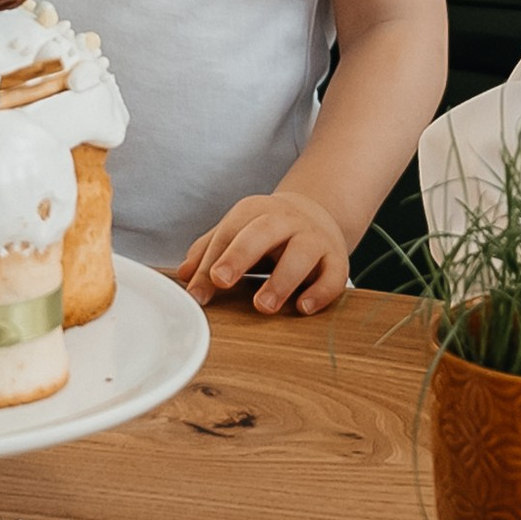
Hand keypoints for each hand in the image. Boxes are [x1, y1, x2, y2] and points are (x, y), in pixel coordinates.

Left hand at [177, 189, 352, 315]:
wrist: (317, 214)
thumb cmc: (268, 232)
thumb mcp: (237, 232)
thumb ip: (210, 249)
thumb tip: (183, 273)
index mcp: (256, 211)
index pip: (230, 232)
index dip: (210, 261)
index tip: (196, 293)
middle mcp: (287, 220)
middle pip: (263, 231)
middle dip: (240, 255)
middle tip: (221, 280)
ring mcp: (315, 238)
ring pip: (301, 253)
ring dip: (281, 280)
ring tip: (262, 306)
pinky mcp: (337, 259)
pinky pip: (333, 275)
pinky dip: (320, 292)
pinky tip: (303, 308)